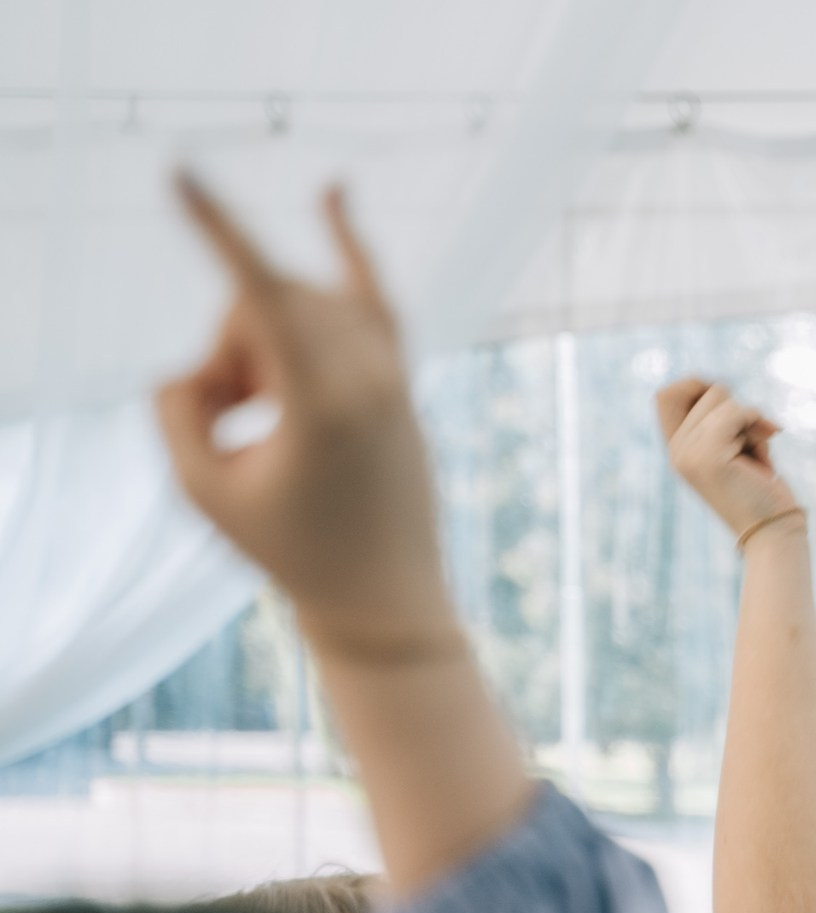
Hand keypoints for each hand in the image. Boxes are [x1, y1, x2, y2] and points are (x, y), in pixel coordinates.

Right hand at [155, 176, 453, 653]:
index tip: (179, 174)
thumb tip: (194, 366)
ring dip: (261, 339)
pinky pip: (373, 294)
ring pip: (302, 301)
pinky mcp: (400, 378)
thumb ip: (176, 410)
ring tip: (263, 408)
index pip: (265, 293)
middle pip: (267, 303)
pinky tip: (332, 190)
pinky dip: (348, 244)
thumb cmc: (293, 552)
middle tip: (231, 414)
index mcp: (325, 404)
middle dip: (228, 342)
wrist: (385, 597)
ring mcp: (394, 374)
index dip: (218, 229)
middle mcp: (371, 377)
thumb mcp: (203, 491)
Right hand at [657, 378, 799, 538]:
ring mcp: (688, 453)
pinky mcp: (708, 456)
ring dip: (752, 424)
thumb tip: (719, 387)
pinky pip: (738, 412)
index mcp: (677, 449)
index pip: (666, 395)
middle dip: (741, 412)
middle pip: (707, 391)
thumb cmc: (761, 490)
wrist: (772, 533)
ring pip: (723, 398)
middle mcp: (676, 450)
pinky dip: (759, 427)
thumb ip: (722, 420)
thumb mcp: (736, 448)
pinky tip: (764, 463)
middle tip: (751, 450)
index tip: (732, 407)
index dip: (697, 385)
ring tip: (756, 459)